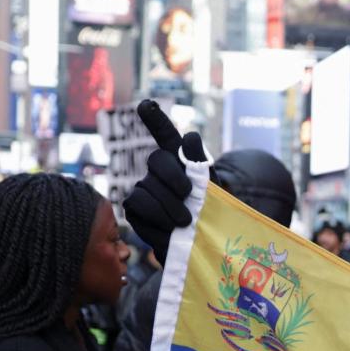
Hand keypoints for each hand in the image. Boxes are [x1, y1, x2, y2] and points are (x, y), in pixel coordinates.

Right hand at [122, 100, 207, 259]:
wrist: (201, 246)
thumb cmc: (211, 216)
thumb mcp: (215, 191)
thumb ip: (202, 165)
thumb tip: (191, 136)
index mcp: (180, 161)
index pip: (166, 135)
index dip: (155, 118)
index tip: (145, 104)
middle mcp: (157, 170)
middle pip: (157, 160)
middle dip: (175, 179)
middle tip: (190, 198)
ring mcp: (143, 187)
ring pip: (148, 187)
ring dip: (170, 207)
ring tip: (185, 222)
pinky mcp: (133, 208)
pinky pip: (138, 204)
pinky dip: (156, 218)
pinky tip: (168, 229)